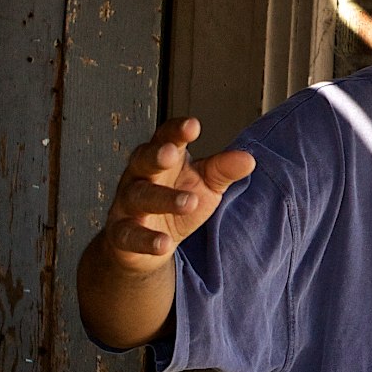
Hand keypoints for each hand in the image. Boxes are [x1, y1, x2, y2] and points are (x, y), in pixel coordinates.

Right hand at [98, 117, 256, 268]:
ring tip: (188, 203)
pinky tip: (164, 243)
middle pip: (143, 160)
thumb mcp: (205, 184)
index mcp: (161, 156)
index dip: (176, 131)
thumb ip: (223, 170)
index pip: (165, 136)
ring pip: (139, 196)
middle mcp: (140, 175)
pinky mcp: (122, 234)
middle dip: (156, 156)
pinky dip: (146, 240)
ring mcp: (128, 204)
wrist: (148, 245)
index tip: (192, 125)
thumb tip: (249, 159)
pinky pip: (129, 235)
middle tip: (171, 153)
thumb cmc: (178, 201)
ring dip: (163, 199)